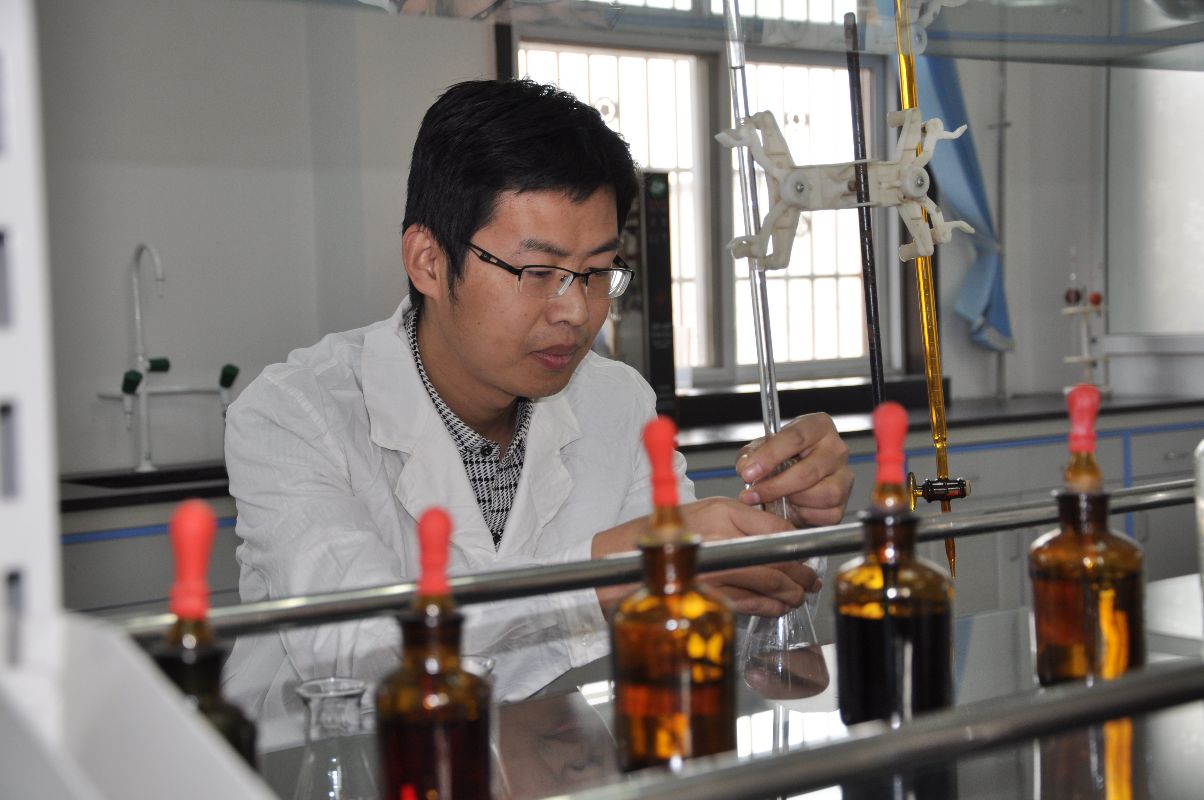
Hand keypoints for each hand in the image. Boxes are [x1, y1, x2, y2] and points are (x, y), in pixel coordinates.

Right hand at [591, 497, 817, 617]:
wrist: (617, 561)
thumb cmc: (659, 534)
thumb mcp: (704, 512)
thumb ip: (742, 521)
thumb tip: (781, 536)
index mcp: (721, 512)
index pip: (776, 530)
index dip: (798, 548)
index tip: (806, 556)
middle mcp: (719, 539)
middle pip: (776, 561)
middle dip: (799, 576)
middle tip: (808, 581)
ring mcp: (713, 570)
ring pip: (765, 586)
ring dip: (787, 595)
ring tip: (795, 597)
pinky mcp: (706, 596)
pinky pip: (747, 604)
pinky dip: (766, 608)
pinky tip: (774, 607)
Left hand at [735, 412, 854, 527]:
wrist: (797, 479)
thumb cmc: (784, 458)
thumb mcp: (763, 448)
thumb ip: (751, 454)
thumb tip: (746, 467)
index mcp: (818, 426)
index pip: (795, 438)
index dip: (769, 456)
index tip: (749, 472)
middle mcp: (836, 449)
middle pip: (808, 471)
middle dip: (774, 486)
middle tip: (752, 494)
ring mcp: (844, 476)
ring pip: (822, 494)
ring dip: (792, 501)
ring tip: (776, 499)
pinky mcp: (843, 502)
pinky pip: (826, 514)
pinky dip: (804, 515)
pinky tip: (792, 508)